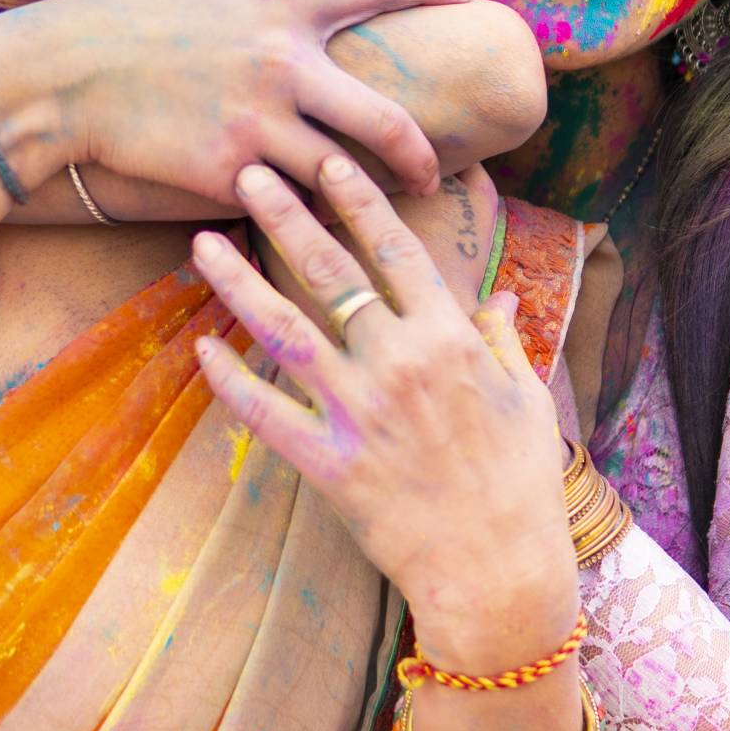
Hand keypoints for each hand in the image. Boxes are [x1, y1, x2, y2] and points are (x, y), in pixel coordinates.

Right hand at [0, 0, 472, 203]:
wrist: (62, 76)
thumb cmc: (117, 21)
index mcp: (280, 5)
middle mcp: (285, 64)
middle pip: (387, 120)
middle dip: (419, 156)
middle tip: (432, 174)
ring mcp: (260, 125)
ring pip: (342, 176)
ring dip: (365, 201)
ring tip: (374, 221)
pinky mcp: (228, 175)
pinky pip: (281, 204)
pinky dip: (294, 217)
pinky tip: (299, 233)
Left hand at [188, 154, 578, 670]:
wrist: (499, 570)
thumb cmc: (520, 485)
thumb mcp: (530, 401)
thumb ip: (505, 341)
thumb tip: (498, 298)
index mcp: (450, 340)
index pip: (396, 250)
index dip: (359, 200)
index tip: (328, 160)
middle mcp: (400, 364)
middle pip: (332, 274)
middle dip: (286, 217)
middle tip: (250, 172)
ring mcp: (359, 412)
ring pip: (285, 332)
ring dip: (240, 282)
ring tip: (203, 241)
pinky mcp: (329, 463)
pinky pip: (267, 414)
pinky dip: (231, 382)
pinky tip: (199, 348)